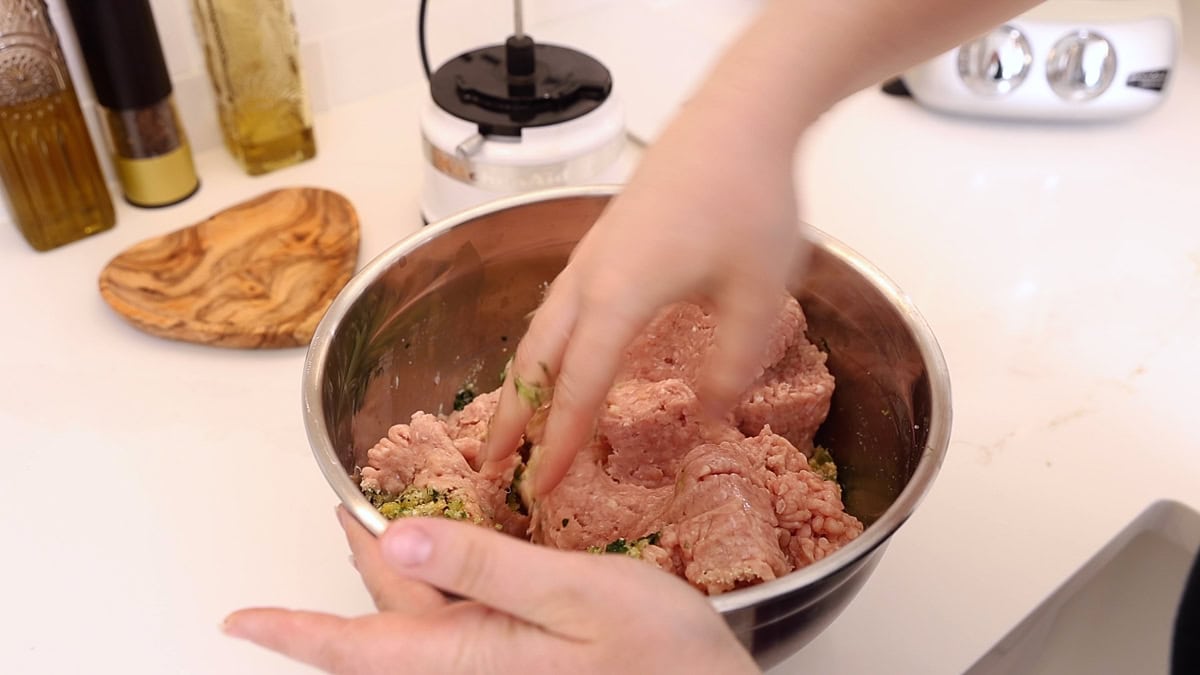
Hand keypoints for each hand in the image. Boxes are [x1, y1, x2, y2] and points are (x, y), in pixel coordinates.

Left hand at [224, 508, 759, 673]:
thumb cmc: (662, 659)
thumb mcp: (576, 594)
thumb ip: (484, 567)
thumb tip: (396, 538)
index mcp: (468, 657)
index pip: (355, 649)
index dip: (293, 633)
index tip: (238, 622)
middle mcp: (471, 668)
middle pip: (387, 622)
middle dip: (363, 561)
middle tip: (347, 510)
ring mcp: (495, 665)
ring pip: (424, 614)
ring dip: (399, 566)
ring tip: (386, 518)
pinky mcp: (520, 659)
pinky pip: (461, 617)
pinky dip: (445, 576)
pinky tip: (455, 548)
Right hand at [483, 102, 806, 497]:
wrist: (738, 118)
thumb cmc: (747, 196)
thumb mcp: (756, 292)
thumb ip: (733, 363)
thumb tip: (712, 415)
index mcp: (619, 295)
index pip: (576, 387)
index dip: (557, 444)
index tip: (541, 488)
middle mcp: (590, 278)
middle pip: (532, 360)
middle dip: (508, 419)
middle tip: (492, 469)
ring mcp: (591, 257)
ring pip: (538, 332)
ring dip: (520, 384)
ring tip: (511, 426)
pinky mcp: (602, 243)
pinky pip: (556, 310)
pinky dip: (544, 351)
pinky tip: (559, 363)